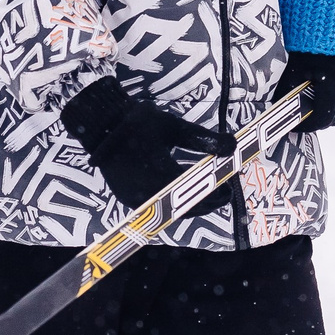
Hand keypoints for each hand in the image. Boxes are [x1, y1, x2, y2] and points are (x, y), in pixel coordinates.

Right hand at [57, 77, 230, 211]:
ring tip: (207, 195)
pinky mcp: (128, 199)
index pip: (194, 192)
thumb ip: (204, 140)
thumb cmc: (138, 123)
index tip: (228, 189)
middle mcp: (147, 193)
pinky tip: (184, 194)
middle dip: (206, 203)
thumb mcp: (175, 127)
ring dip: (190, 205)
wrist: (102, 125)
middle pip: (184, 208)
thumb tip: (233, 146)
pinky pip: (157, 208)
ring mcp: (135, 199)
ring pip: (170, 212)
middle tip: (222, 194)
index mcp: (160, 174)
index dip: (214, 194)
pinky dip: (173, 204)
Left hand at [274, 50, 334, 132]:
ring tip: (316, 107)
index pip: (320, 121)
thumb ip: (288, 91)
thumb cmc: (316, 44)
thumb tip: (276, 109)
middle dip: (315, 120)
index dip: (304, 125)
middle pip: (332, 121)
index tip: (293, 124)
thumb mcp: (297, 67)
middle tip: (302, 114)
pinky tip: (331, 102)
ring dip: (330, 116)